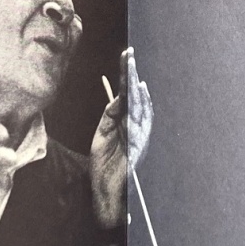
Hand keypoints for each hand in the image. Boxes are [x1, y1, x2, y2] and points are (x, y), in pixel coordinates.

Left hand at [92, 47, 152, 228]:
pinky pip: (141, 121)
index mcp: (125, 123)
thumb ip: (110, 115)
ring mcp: (139, 135)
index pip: (125, 96)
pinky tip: (140, 91)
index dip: (126, 77)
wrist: (105, 191)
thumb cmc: (104, 165)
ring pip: (139, 104)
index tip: (126, 57)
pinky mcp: (139, 144)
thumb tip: (117, 97)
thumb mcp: (102, 135)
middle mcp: (135, 126)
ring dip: (134, 84)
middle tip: (129, 54)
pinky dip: (142, 106)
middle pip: (134, 96)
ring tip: (131, 65)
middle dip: (131, 74)